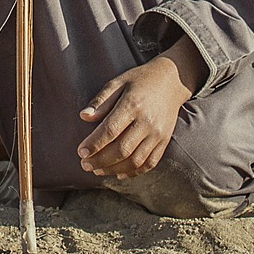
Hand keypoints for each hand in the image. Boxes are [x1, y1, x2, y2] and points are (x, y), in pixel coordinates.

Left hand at [76, 36, 206, 179]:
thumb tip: (83, 116)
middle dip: (100, 161)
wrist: (172, 80)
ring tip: (98, 170)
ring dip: (113, 170)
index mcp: (133, 104)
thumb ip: (101, 100)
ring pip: (134, 161)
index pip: (110, 130)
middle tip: (85, 164)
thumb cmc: (140, 81)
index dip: (94, 144)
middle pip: (122, 149)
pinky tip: (118, 173)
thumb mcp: (119, 82)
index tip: (81, 152)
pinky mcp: (164, 141)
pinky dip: (132, 172)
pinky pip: (148, 163)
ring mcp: (158, 133)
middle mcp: (147, 121)